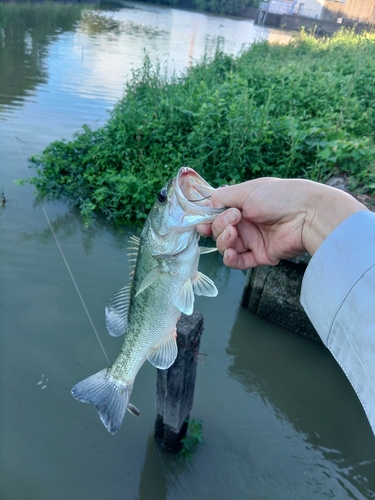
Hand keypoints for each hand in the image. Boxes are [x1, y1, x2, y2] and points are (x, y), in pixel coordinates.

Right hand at [198, 178, 365, 269]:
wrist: (307, 215)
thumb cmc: (279, 197)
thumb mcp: (247, 191)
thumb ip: (223, 197)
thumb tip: (207, 202)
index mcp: (242, 204)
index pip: (217, 214)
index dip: (207, 219)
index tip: (202, 221)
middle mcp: (246, 223)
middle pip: (219, 231)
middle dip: (219, 226)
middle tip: (234, 219)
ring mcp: (252, 240)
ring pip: (225, 246)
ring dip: (224, 241)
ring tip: (235, 233)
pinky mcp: (260, 255)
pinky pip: (238, 262)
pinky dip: (230, 258)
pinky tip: (231, 252)